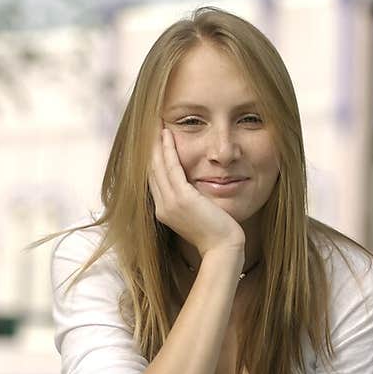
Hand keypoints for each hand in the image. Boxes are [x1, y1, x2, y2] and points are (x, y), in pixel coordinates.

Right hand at [148, 126, 244, 258]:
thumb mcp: (198, 214)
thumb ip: (191, 201)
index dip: (152, 159)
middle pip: (150, 171)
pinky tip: (167, 134)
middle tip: (150, 126)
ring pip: (157, 167)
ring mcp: (169, 203)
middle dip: (150, 148)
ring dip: (156, 144)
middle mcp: (162, 207)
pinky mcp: (181, 198)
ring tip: (156, 125)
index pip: (154, 180)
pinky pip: (170, 168)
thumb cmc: (216, 234)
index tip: (153, 141)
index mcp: (164, 211)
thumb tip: (194, 188)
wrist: (222, 248)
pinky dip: (167, 150)